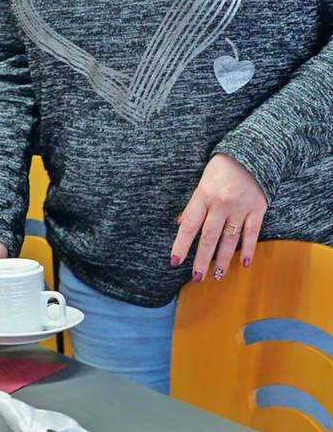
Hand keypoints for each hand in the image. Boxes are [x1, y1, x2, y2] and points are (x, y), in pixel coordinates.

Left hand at [170, 153, 266, 282]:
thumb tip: (181, 224)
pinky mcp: (257, 210)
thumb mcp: (202, 182)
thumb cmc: (221, 168)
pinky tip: (245, 263)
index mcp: (203, 195)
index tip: (174, 261)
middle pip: (209, 236)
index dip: (181, 244)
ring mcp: (240, 207)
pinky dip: (248, 249)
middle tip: (196, 277)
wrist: (251, 153)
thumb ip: (194, 205)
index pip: (189, 225)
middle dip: (202, 259)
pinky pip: (251, 234)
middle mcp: (220, 203)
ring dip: (223, 259)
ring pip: (229, 239)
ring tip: (217, 275)